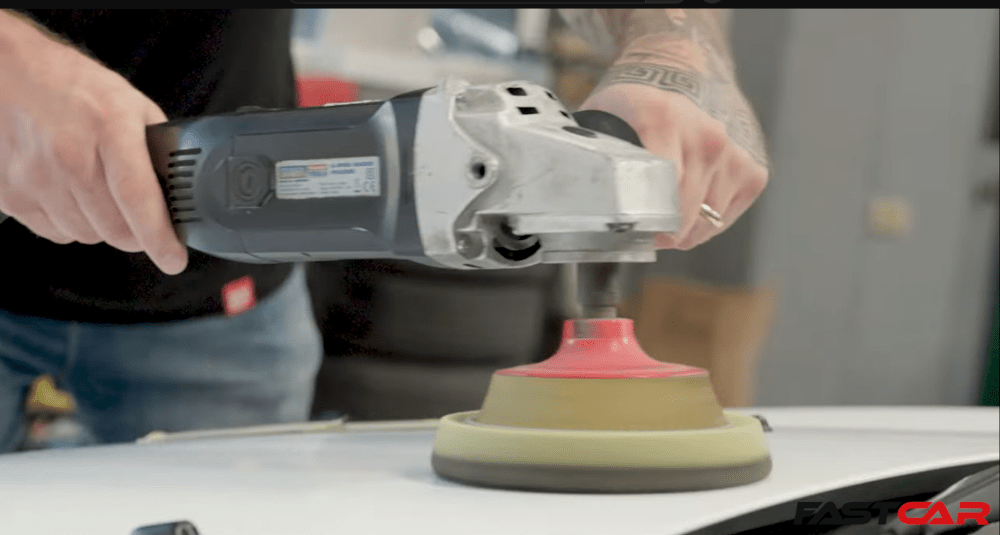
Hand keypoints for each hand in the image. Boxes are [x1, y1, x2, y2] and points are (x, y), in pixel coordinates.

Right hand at [0, 12, 186, 273]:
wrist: (10, 74)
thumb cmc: (75, 88)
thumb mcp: (131, 105)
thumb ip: (158, 148)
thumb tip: (184, 189)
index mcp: (109, 129)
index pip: (138, 197)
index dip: (159, 237)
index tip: (174, 260)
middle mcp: (70, 155)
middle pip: (114, 229)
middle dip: (138, 236)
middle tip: (145, 226)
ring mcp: (37, 177)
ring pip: (87, 235)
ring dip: (103, 228)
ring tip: (101, 194)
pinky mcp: (13, 194)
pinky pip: (56, 233)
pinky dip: (72, 225)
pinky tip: (73, 196)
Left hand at [577, 10, 769, 250]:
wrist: (676, 74)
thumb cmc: (634, 107)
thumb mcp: (602, 120)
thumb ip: (590, 155)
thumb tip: (572, 198)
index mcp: (664, 121)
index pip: (658, 192)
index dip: (643, 222)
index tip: (632, 231)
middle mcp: (706, 137)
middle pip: (682, 215)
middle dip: (660, 231)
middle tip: (643, 226)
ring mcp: (733, 155)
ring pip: (704, 224)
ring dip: (681, 230)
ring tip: (665, 212)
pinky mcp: (752, 171)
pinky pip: (723, 219)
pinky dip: (704, 223)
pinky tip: (689, 204)